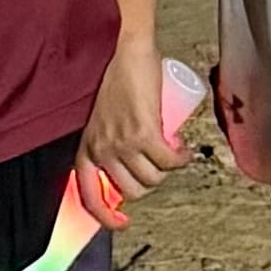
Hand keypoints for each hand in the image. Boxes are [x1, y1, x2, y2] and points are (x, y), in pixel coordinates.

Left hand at [76, 30, 183, 219]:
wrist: (121, 49)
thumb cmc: (110, 75)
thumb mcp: (96, 116)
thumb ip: (102, 135)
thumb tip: (123, 158)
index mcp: (85, 149)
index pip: (89, 197)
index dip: (106, 217)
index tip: (123, 222)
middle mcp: (101, 151)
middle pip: (132, 190)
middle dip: (150, 182)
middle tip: (157, 163)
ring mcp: (122, 144)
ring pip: (153, 178)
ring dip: (167, 171)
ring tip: (172, 152)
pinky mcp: (144, 133)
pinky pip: (169, 162)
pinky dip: (182, 159)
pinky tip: (185, 150)